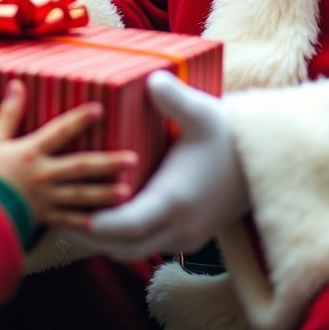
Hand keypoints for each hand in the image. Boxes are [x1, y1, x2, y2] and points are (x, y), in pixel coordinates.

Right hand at [0, 80, 136, 228]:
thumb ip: (8, 114)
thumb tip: (17, 85)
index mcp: (31, 152)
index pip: (60, 131)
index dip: (80, 119)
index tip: (100, 110)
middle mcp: (44, 174)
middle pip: (81, 166)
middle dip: (108, 162)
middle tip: (131, 159)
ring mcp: (46, 198)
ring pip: (81, 194)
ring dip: (105, 192)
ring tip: (126, 191)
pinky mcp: (43, 217)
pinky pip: (67, 219)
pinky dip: (84, 220)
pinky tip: (101, 220)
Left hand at [68, 70, 249, 259]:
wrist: (267, 161)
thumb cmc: (229, 134)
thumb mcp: (202, 111)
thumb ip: (175, 97)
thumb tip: (153, 78)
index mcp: (175, 199)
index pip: (126, 227)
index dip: (95, 225)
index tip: (71, 214)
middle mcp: (180, 225)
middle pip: (123, 247)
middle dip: (90, 236)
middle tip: (61, 214)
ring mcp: (187, 235)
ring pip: (135, 251)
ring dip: (108, 239)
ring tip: (81, 214)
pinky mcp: (193, 236)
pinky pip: (151, 246)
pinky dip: (127, 238)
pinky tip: (114, 214)